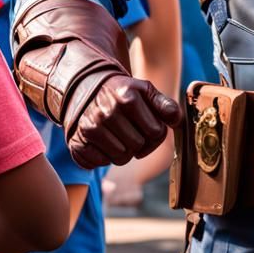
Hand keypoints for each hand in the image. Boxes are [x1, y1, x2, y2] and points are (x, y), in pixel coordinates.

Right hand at [66, 75, 180, 168]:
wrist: (87, 89)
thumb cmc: (123, 93)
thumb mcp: (145, 90)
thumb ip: (164, 104)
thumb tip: (176, 120)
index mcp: (127, 97)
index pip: (156, 132)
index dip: (157, 133)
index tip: (151, 126)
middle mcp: (107, 112)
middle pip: (138, 147)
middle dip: (141, 143)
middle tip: (134, 132)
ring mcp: (90, 128)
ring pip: (121, 158)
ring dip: (124, 151)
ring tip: (120, 136)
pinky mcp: (76, 143)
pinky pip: (100, 163)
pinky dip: (106, 157)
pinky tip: (105, 142)